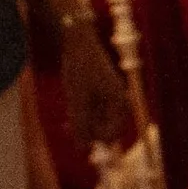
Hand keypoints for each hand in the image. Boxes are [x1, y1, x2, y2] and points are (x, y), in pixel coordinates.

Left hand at [56, 18, 136, 143]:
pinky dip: (82, 116)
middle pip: (105, 131)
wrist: (77, 40)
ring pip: (98, 124)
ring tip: (67, 116)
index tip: (73, 131)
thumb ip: (80, 125)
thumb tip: (82, 148)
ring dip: (82, 124)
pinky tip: (70, 111)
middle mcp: (120, 102)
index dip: (92, 139)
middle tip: (66, 126)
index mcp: (121, 103)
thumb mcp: (76, 99)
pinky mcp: (102, 95)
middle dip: (87, 132)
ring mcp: (112, 99)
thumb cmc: (79, 67)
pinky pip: (95, 115)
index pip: (111, 136)